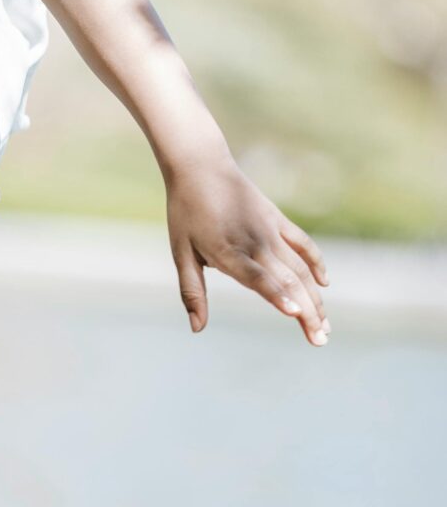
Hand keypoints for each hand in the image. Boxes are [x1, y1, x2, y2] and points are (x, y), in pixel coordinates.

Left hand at [165, 152, 329, 345]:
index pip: (256, 277)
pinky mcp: (277, 219)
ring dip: (315, 297)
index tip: (294, 313)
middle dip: (307, 312)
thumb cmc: (186, 211)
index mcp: (228, 252)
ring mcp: (269, 230)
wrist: (199, 165)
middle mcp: (254, 243)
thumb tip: (196, 329)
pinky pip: (303, 243)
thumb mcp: (181, 251)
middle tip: (320, 341)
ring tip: (325, 326)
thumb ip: (192, 290)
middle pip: (287, 280)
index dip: (275, 295)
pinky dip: (316, 262)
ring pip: (300, 268)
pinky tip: (324, 283)